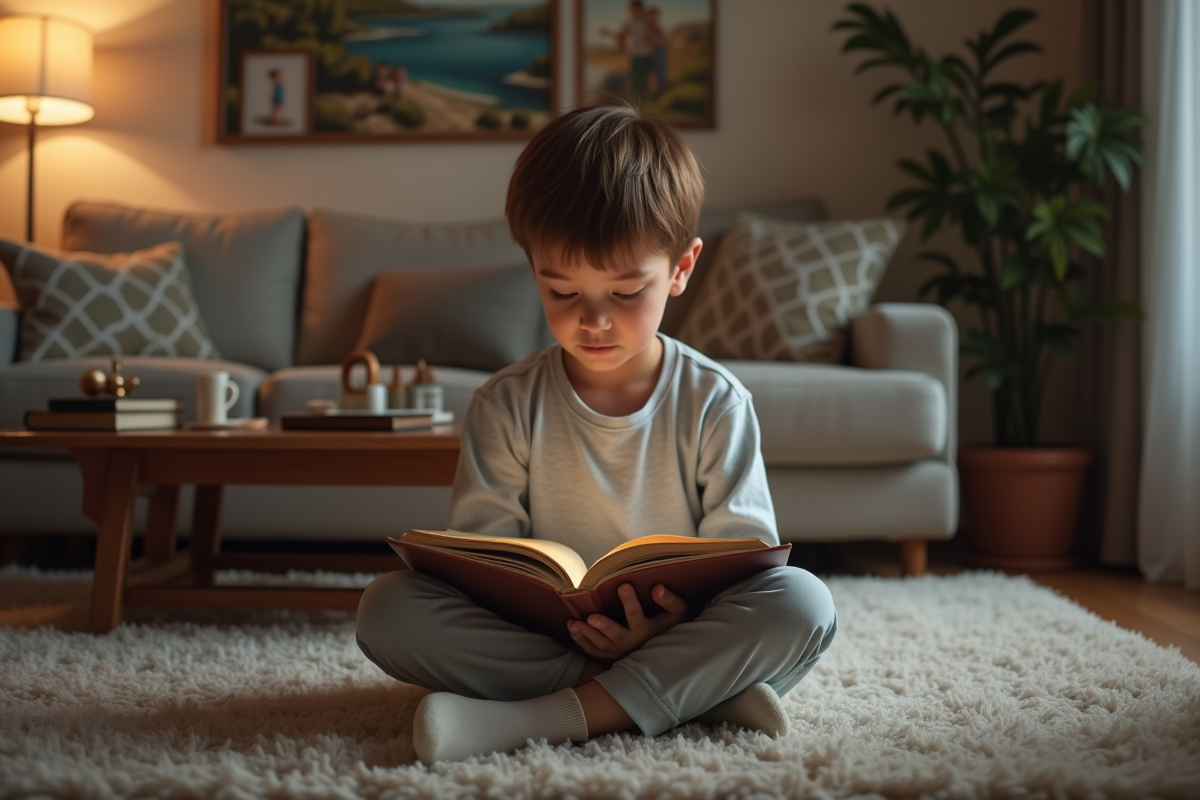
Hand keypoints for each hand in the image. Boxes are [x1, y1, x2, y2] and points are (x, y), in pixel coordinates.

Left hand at [567, 583, 689, 660]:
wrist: (667, 648)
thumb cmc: (671, 623)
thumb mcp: (677, 612)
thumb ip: (669, 600)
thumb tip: (657, 588)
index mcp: (647, 631)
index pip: (637, 616)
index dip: (630, 602)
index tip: (623, 585)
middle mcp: (633, 643)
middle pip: (617, 636)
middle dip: (604, 627)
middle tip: (591, 617)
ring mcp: (620, 651)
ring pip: (602, 645)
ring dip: (587, 634)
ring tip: (575, 623)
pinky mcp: (610, 655)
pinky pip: (593, 651)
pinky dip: (581, 640)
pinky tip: (572, 626)